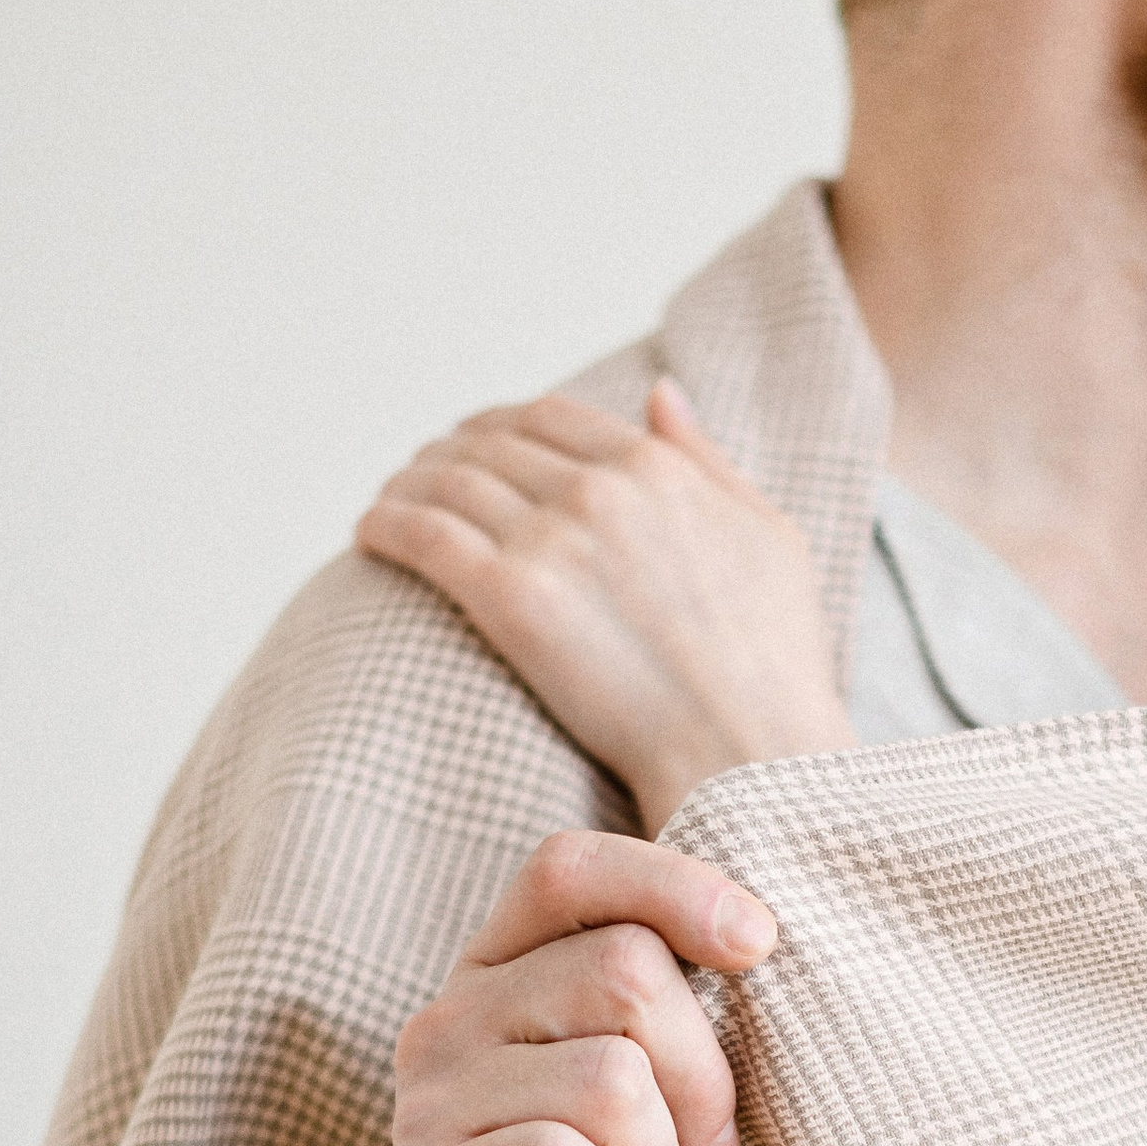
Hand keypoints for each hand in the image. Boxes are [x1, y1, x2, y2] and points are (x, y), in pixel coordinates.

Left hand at [358, 379, 854, 829]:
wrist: (749, 753)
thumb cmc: (776, 664)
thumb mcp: (769, 536)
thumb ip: (708, 460)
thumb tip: (661, 393)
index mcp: (657, 468)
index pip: (551, 418)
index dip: (503, 425)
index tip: (480, 444)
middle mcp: (600, 490)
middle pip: (490, 444)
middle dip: (447, 452)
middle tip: (422, 474)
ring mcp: (552, 541)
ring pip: (446, 482)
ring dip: (408, 484)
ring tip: (391, 503)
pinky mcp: (510, 600)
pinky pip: (423, 536)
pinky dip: (387, 524)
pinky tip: (370, 533)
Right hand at [389, 830, 778, 1145]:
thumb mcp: (658, 1086)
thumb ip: (674, 1006)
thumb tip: (756, 938)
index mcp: (502, 970)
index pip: (572, 871)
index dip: (676, 888)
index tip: (759, 948)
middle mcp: (448, 1020)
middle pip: (625, 975)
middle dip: (704, 1081)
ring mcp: (425, 1106)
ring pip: (609, 1083)